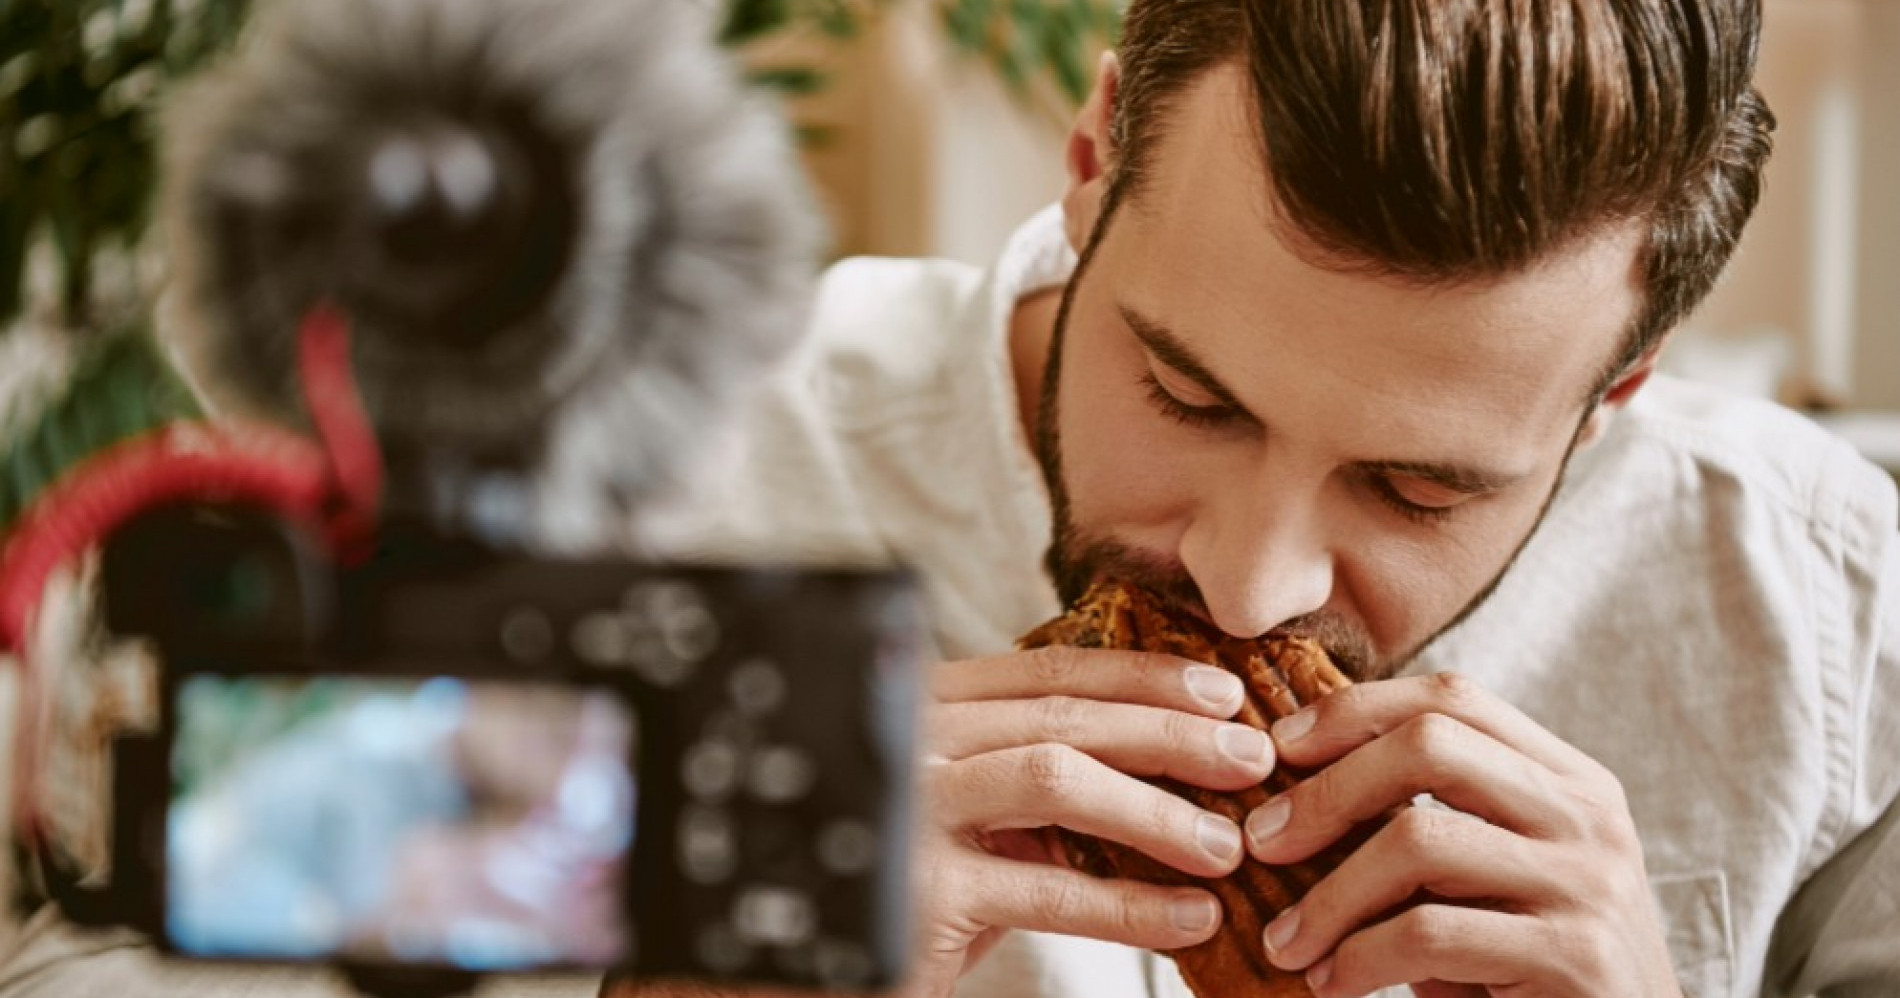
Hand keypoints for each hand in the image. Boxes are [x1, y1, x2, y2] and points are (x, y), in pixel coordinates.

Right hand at [899, 645, 1279, 996]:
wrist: (831, 967)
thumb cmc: (917, 887)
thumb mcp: (978, 818)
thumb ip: (1042, 781)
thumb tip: (1179, 763)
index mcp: (932, 706)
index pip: (1050, 672)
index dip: (1143, 677)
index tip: (1223, 692)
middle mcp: (915, 739)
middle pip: (1064, 717)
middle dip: (1171, 735)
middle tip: (1251, 758)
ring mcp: (911, 808)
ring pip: (1056, 781)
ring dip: (1157, 812)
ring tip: (1228, 847)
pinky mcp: (921, 890)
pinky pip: (1048, 890)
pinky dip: (1131, 905)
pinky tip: (1189, 917)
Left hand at [1243, 673, 1678, 997]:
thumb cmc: (1529, 972)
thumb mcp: (1488, 882)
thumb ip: (1427, 827)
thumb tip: (1289, 790)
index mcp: (1570, 780)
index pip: (1454, 698)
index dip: (1356, 710)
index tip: (1281, 747)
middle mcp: (1588, 816)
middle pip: (1430, 745)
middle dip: (1327, 791)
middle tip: (1261, 842)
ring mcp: (1588, 882)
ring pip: (1420, 840)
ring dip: (1329, 896)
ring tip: (1285, 941)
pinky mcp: (1575, 956)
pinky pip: (1430, 932)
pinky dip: (1358, 957)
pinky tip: (1330, 983)